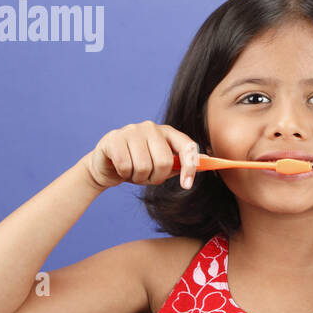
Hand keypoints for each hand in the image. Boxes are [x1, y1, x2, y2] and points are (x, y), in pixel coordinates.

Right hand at [84, 121, 200, 189]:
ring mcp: (132, 130)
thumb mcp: (161, 166)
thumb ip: (181, 163)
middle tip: (147, 178)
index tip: (187, 185)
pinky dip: (124, 174)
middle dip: (156, 177)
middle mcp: (151, 127)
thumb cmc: (137, 166)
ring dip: (139, 178)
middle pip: (164, 161)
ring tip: (133, 172)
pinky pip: (126, 166)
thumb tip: (206, 160)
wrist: (106, 166)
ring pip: (144, 166)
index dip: (190, 166)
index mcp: (167, 132)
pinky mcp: (114, 138)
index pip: (186, 145)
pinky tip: (121, 169)